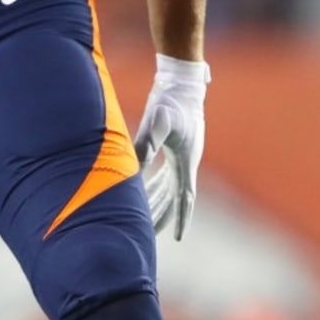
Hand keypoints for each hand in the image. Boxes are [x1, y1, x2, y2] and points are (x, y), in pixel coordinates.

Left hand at [133, 54, 209, 240]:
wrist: (181, 79)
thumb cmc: (171, 99)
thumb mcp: (157, 121)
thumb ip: (146, 144)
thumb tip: (133, 167)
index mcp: (185, 161)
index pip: (185, 198)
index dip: (181, 218)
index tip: (178, 239)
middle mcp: (186, 161)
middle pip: (175, 197)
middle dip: (163, 215)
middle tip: (150, 234)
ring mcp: (181, 153)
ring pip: (169, 185)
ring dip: (158, 200)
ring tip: (146, 215)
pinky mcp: (173, 144)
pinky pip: (165, 171)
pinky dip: (156, 181)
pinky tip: (145, 186)